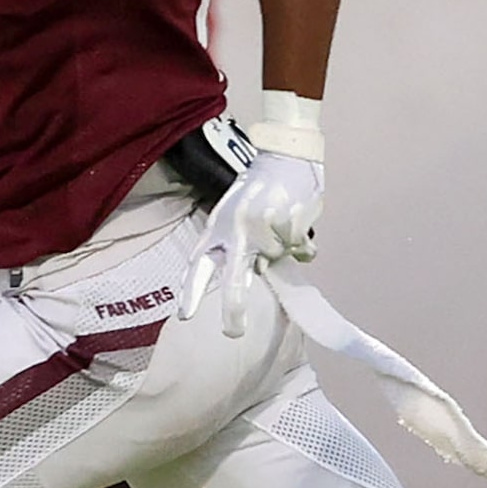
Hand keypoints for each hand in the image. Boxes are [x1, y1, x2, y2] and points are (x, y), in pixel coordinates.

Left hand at [181, 152, 323, 334]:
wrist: (287, 154)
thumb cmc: (258, 186)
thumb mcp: (232, 211)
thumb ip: (235, 244)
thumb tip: (256, 274)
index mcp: (219, 226)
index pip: (199, 263)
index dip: (191, 290)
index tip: (185, 315)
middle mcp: (238, 230)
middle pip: (235, 280)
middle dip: (233, 310)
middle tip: (233, 332)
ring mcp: (265, 229)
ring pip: (277, 260)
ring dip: (283, 248)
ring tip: (280, 220)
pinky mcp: (291, 226)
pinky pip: (300, 250)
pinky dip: (302, 243)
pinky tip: (296, 219)